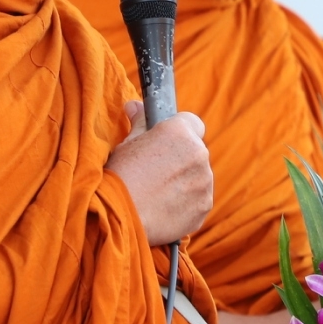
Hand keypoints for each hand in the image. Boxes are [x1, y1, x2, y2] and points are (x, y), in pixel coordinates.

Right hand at [107, 102, 212, 245]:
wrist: (118, 217)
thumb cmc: (119, 177)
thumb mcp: (126, 144)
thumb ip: (140, 123)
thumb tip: (135, 105)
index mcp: (180, 132)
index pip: (192, 122)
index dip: (179, 132)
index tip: (166, 143)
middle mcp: (199, 154)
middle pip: (196, 151)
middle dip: (181, 159)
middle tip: (156, 172)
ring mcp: (204, 183)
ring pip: (199, 177)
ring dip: (185, 182)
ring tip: (157, 193)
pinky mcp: (204, 207)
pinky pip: (198, 200)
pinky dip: (186, 203)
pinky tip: (164, 207)